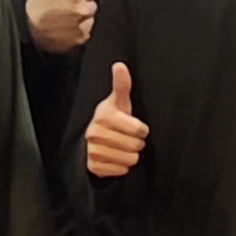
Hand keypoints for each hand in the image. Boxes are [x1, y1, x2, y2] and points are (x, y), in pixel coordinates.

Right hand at [23, 0, 95, 54]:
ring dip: (87, 19)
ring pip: (93, 20)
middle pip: (95, 6)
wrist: (27, 27)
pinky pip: (89, 33)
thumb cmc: (37, 3)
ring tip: (73, 20)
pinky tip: (72, 30)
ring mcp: (82, 26)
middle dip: (87, 6)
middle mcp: (83, 10)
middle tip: (74, 8)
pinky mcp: (80, 39)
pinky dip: (83, 32)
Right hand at [83, 61, 148, 179]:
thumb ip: (122, 85)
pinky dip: (122, 167)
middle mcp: (95, 133)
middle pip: (135, 146)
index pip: (139, 130)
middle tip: (130, 139)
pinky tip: (116, 158)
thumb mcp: (119, 102)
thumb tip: (120, 65)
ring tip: (124, 148)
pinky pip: (120, 171)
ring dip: (131, 156)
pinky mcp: (93, 166)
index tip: (137, 128)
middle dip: (137, 144)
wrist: (93, 141)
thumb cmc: (112, 119)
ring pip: (129, 160)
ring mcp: (93, 151)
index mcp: (104, 116)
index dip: (142, 130)